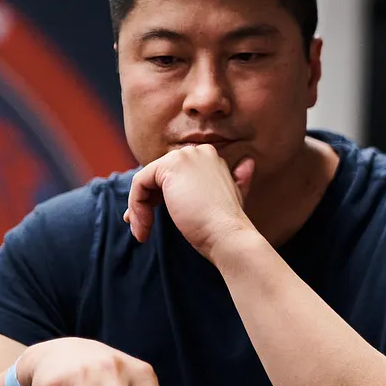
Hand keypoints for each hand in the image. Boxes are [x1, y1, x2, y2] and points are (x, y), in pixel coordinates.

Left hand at [124, 145, 255, 259]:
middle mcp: (198, 151)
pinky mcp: (169, 167)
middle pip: (157, 175)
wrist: (227, 234)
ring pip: (145, 180)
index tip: (153, 218)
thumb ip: (238, 178)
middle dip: (145, 201)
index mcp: (212, 157)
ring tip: (142, 231)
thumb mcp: (235, 195)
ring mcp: (184, 157)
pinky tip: (144, 227)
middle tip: (141, 225)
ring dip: (139, 208)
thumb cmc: (228, 223)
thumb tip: (248, 163)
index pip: (173, 174)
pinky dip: (136, 206)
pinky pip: (139, 184)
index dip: (160, 196)